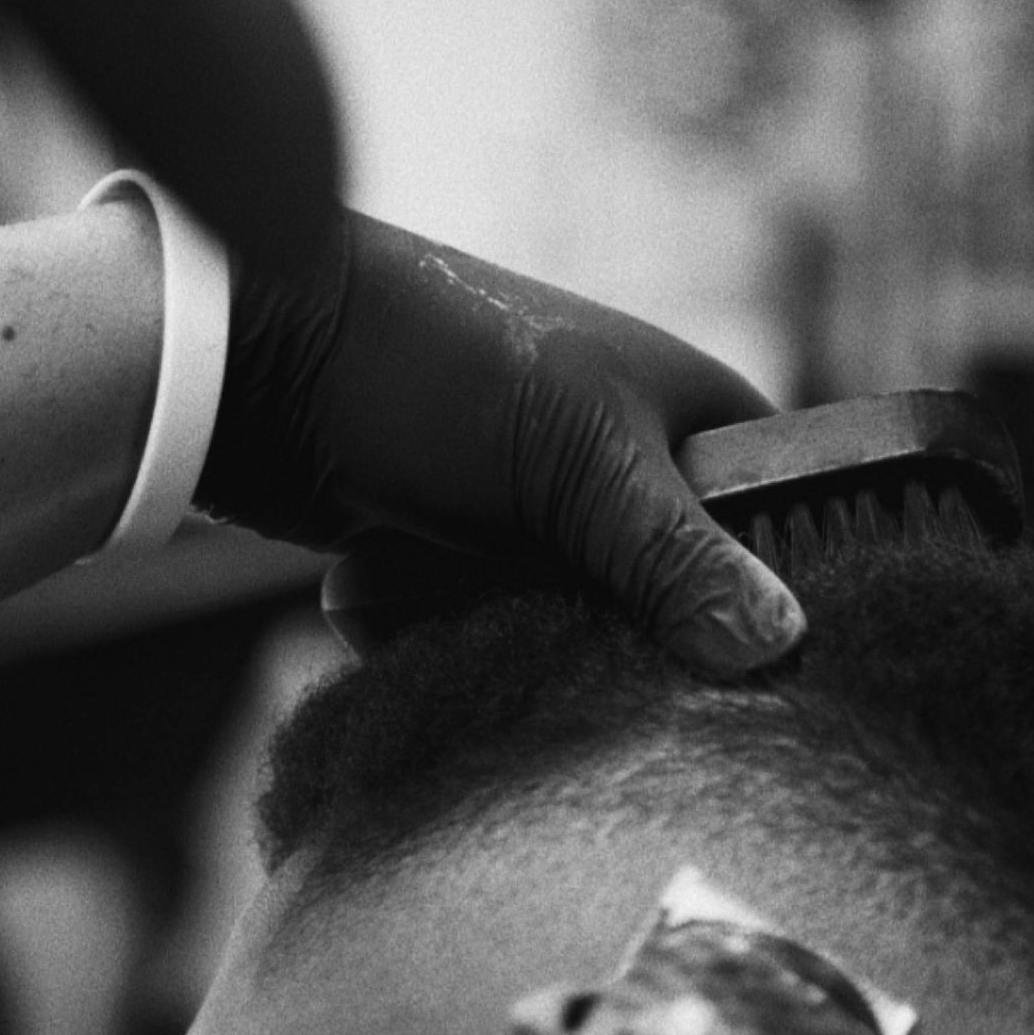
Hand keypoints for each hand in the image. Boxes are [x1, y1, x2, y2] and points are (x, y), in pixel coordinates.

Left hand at [198, 215, 807, 674]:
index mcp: (690, 418)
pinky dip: (428, 632)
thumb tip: (781, 645)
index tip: (736, 680)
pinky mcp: (461, 563)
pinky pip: (481, 639)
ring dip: (491, 634)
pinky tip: (374, 585)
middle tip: (542, 631)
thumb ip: (674, 556)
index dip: (765, 607)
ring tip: (422, 576)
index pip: (783, 534)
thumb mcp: (577, 461)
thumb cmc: (433, 364)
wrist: (250, 354)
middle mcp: (626, 472)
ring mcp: (540, 522)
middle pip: (671, 615)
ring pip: (567, 640)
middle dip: (599, 638)